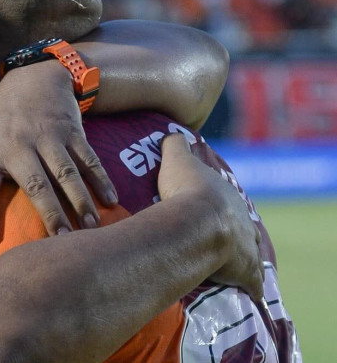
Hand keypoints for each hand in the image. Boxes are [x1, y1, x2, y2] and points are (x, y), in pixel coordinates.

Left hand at [0, 60, 117, 243]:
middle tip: (61, 242)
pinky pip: (89, 158)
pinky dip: (101, 180)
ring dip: (80, 201)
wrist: (33, 78)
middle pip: (34, 183)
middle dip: (49, 213)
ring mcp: (47, 136)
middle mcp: (17, 143)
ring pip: (66, 172)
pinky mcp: (71, 130)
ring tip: (90, 228)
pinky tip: (110, 201)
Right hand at [157, 134, 263, 300]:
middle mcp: (244, 220)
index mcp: (228, 197)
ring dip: (244, 258)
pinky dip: (251, 286)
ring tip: (233, 265)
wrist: (198, 222)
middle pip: (244, 226)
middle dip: (236, 231)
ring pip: (251, 252)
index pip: (228, 201)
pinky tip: (249, 291)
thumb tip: (170, 133)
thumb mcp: (177, 160)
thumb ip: (175, 145)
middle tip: (222, 238)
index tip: (213, 210)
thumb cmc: (187, 191)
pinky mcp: (246, 270)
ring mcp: (247, 246)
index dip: (220, 206)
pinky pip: (252, 281)